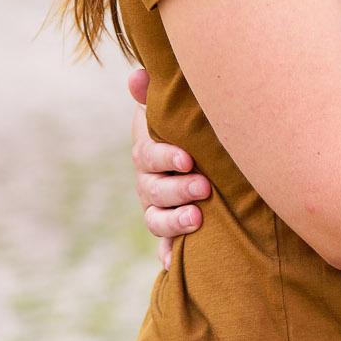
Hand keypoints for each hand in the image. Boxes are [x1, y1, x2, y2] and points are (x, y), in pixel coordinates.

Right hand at [128, 66, 211, 267]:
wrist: (200, 157)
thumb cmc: (187, 127)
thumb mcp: (171, 111)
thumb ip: (155, 96)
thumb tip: (137, 77)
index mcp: (148, 153)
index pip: (149, 156)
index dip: (165, 157)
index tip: (187, 158)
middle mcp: (148, 183)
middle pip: (154, 191)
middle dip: (177, 190)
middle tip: (203, 188)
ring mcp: (156, 209)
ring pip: (156, 219)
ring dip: (174, 221)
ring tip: (196, 219)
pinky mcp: (168, 232)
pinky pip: (164, 247)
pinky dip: (167, 255)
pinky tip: (173, 263)